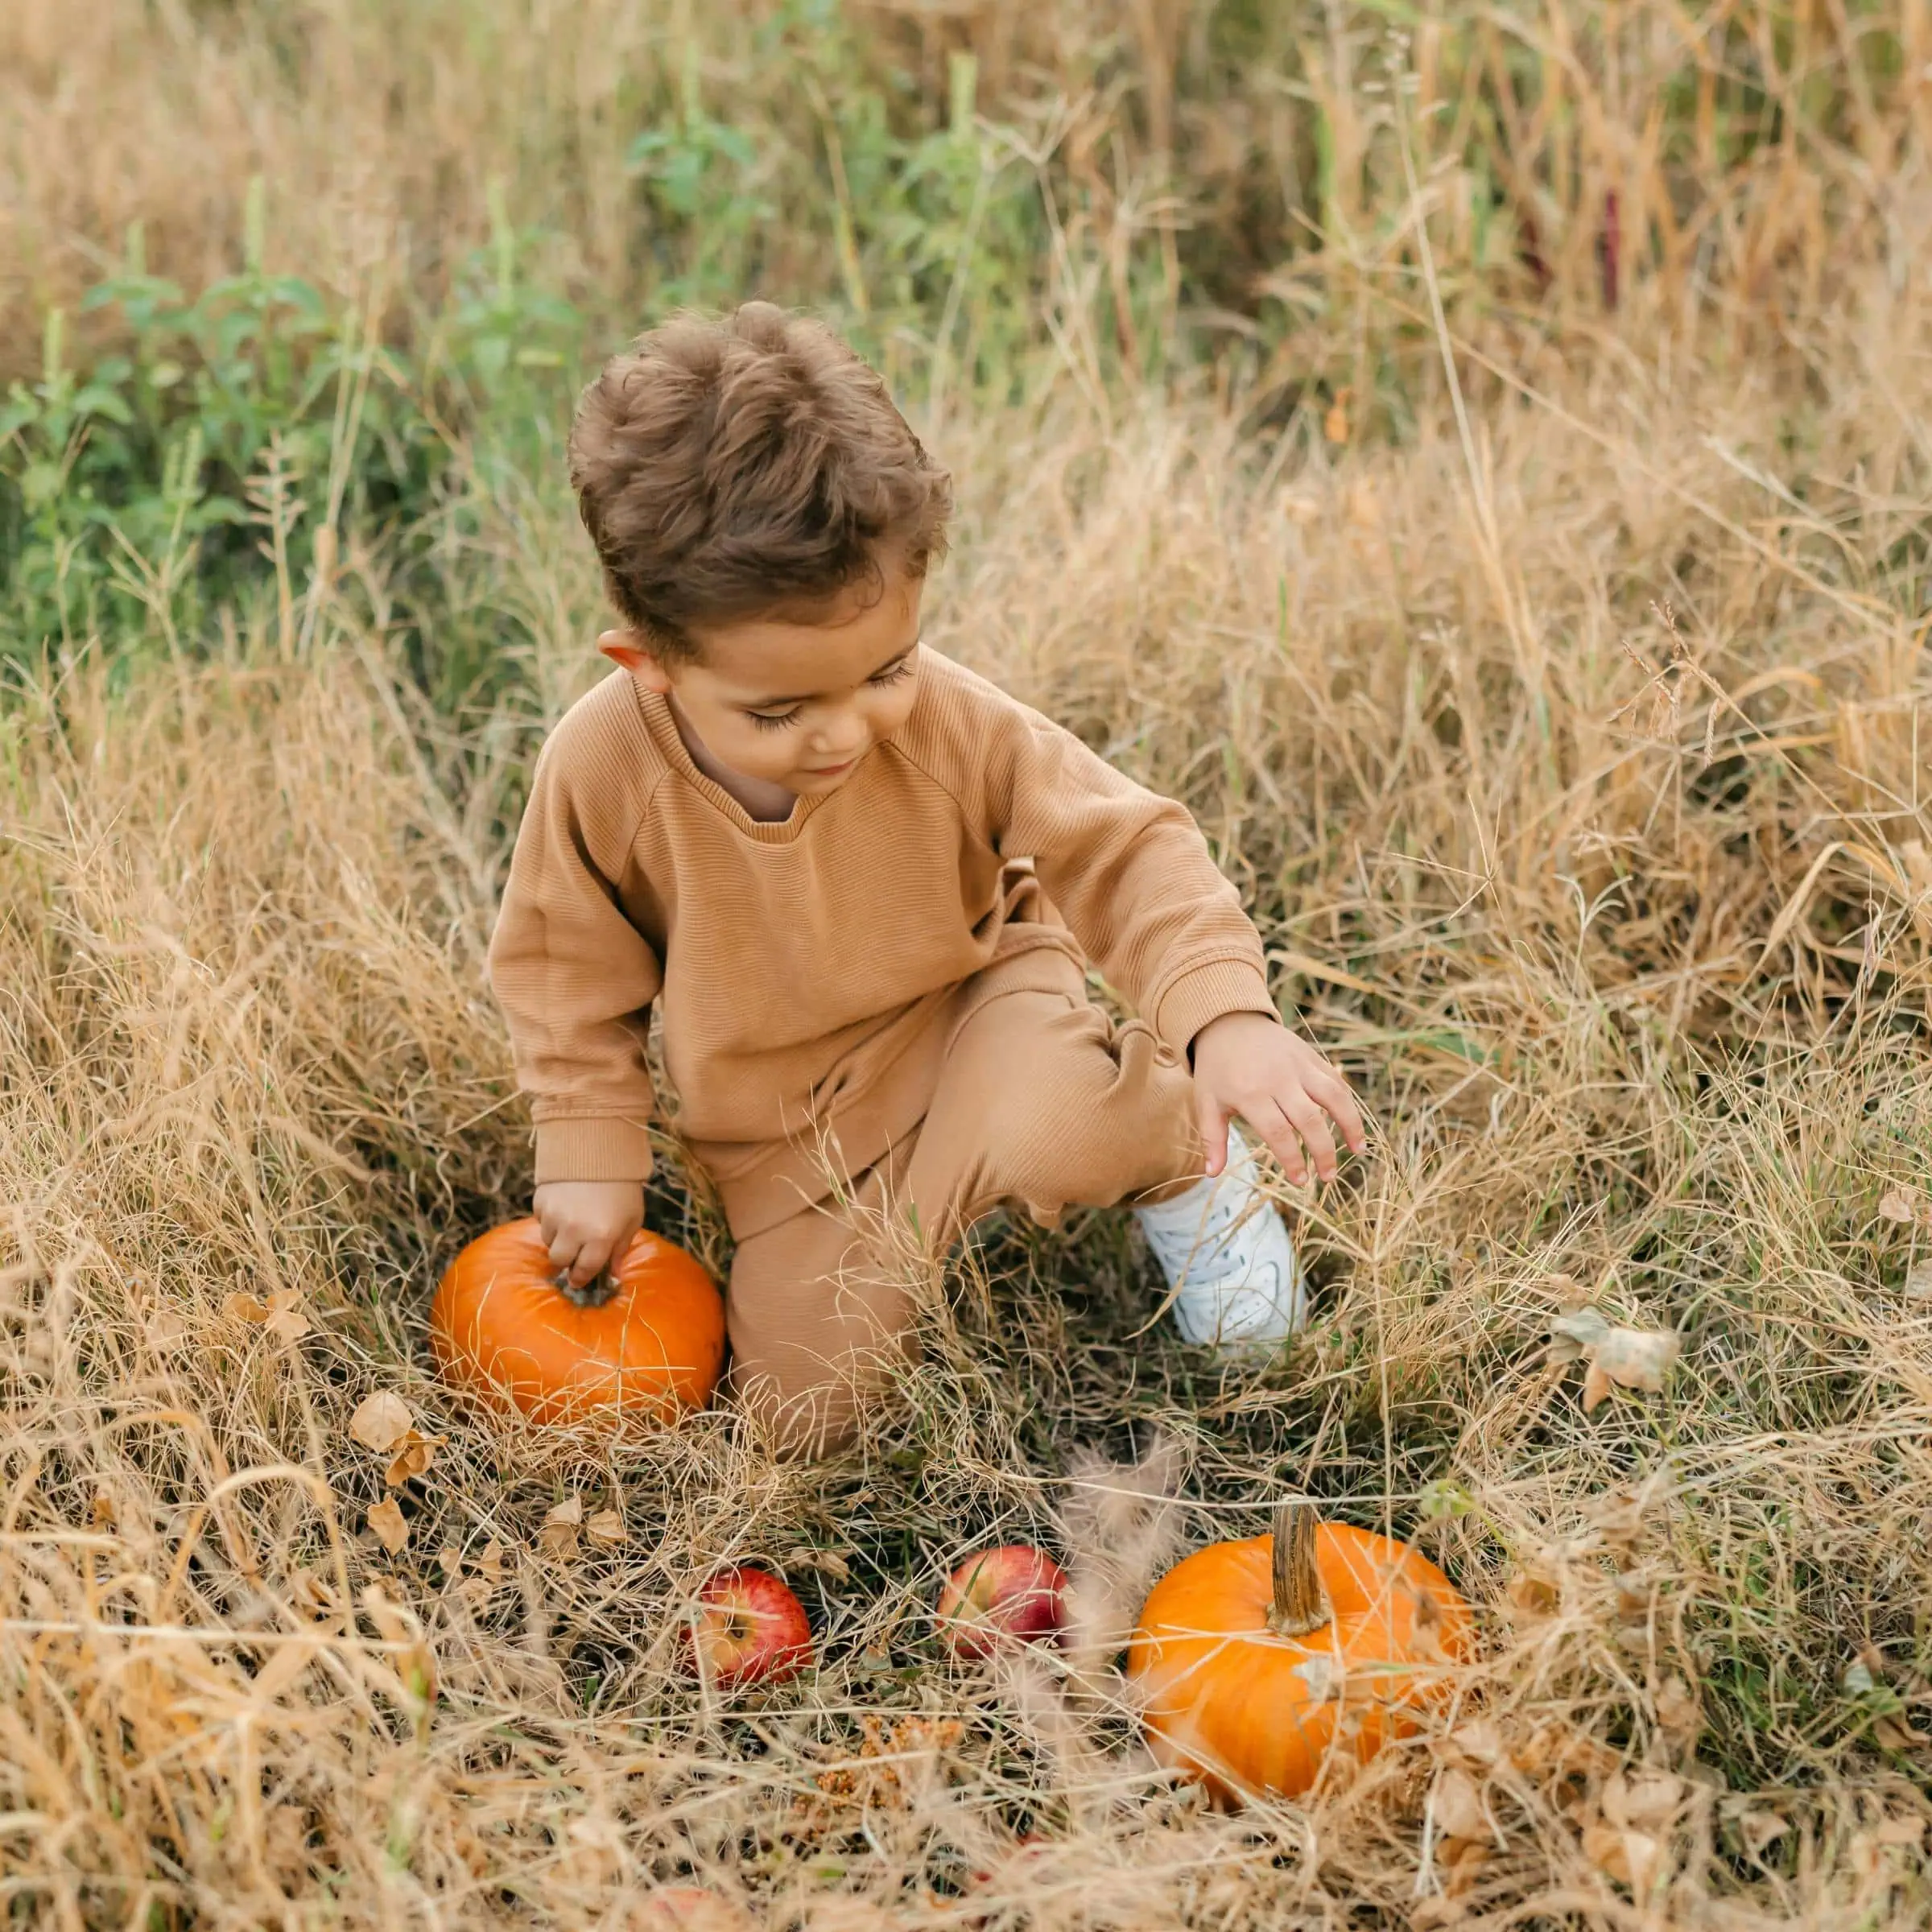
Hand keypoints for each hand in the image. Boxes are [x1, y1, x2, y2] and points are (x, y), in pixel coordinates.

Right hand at [533, 1180, 643, 1289]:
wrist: (601, 1150)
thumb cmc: (623, 1188)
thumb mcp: (632, 1219)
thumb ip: (620, 1249)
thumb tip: (612, 1274)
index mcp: (601, 1237)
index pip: (584, 1271)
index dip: (581, 1277)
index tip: (579, 1279)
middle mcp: (574, 1230)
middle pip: (559, 1260)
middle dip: (567, 1259)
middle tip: (575, 1250)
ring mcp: (554, 1215)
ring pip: (547, 1240)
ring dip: (558, 1237)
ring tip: (573, 1219)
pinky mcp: (540, 1201)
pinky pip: (540, 1220)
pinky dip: (550, 1218)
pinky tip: (565, 1204)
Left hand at [1189, 1012, 1365, 1185]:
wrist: (1228, 1021)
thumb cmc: (1217, 1068)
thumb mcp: (1206, 1101)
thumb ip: (1213, 1138)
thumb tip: (1211, 1174)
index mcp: (1250, 1094)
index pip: (1279, 1133)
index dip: (1292, 1160)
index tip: (1300, 1180)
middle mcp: (1279, 1080)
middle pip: (1310, 1120)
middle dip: (1323, 1152)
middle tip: (1328, 1177)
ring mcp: (1299, 1066)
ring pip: (1333, 1097)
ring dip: (1349, 1125)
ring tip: (1357, 1151)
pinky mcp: (1311, 1057)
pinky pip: (1335, 1080)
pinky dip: (1348, 1102)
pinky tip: (1353, 1124)